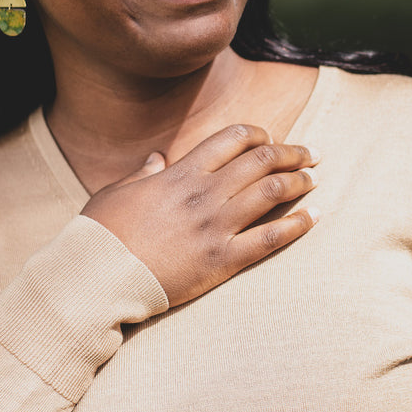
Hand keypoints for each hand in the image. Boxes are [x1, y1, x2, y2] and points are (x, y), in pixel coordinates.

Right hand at [80, 124, 319, 306]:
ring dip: (299, 181)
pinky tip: (315, 216)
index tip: (271, 138)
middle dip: (292, 153)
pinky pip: (272, 238)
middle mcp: (204, 194)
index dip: (258, 134)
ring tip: (314, 179)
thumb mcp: (116, 192)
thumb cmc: (100, 235)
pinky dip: (298, 225)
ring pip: (272, 192)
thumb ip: (143, 172)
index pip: (232, 139)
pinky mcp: (223, 260)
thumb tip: (157, 158)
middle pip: (261, 160)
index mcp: (180, 173)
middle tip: (311, 154)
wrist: (97, 277)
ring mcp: (215, 227)